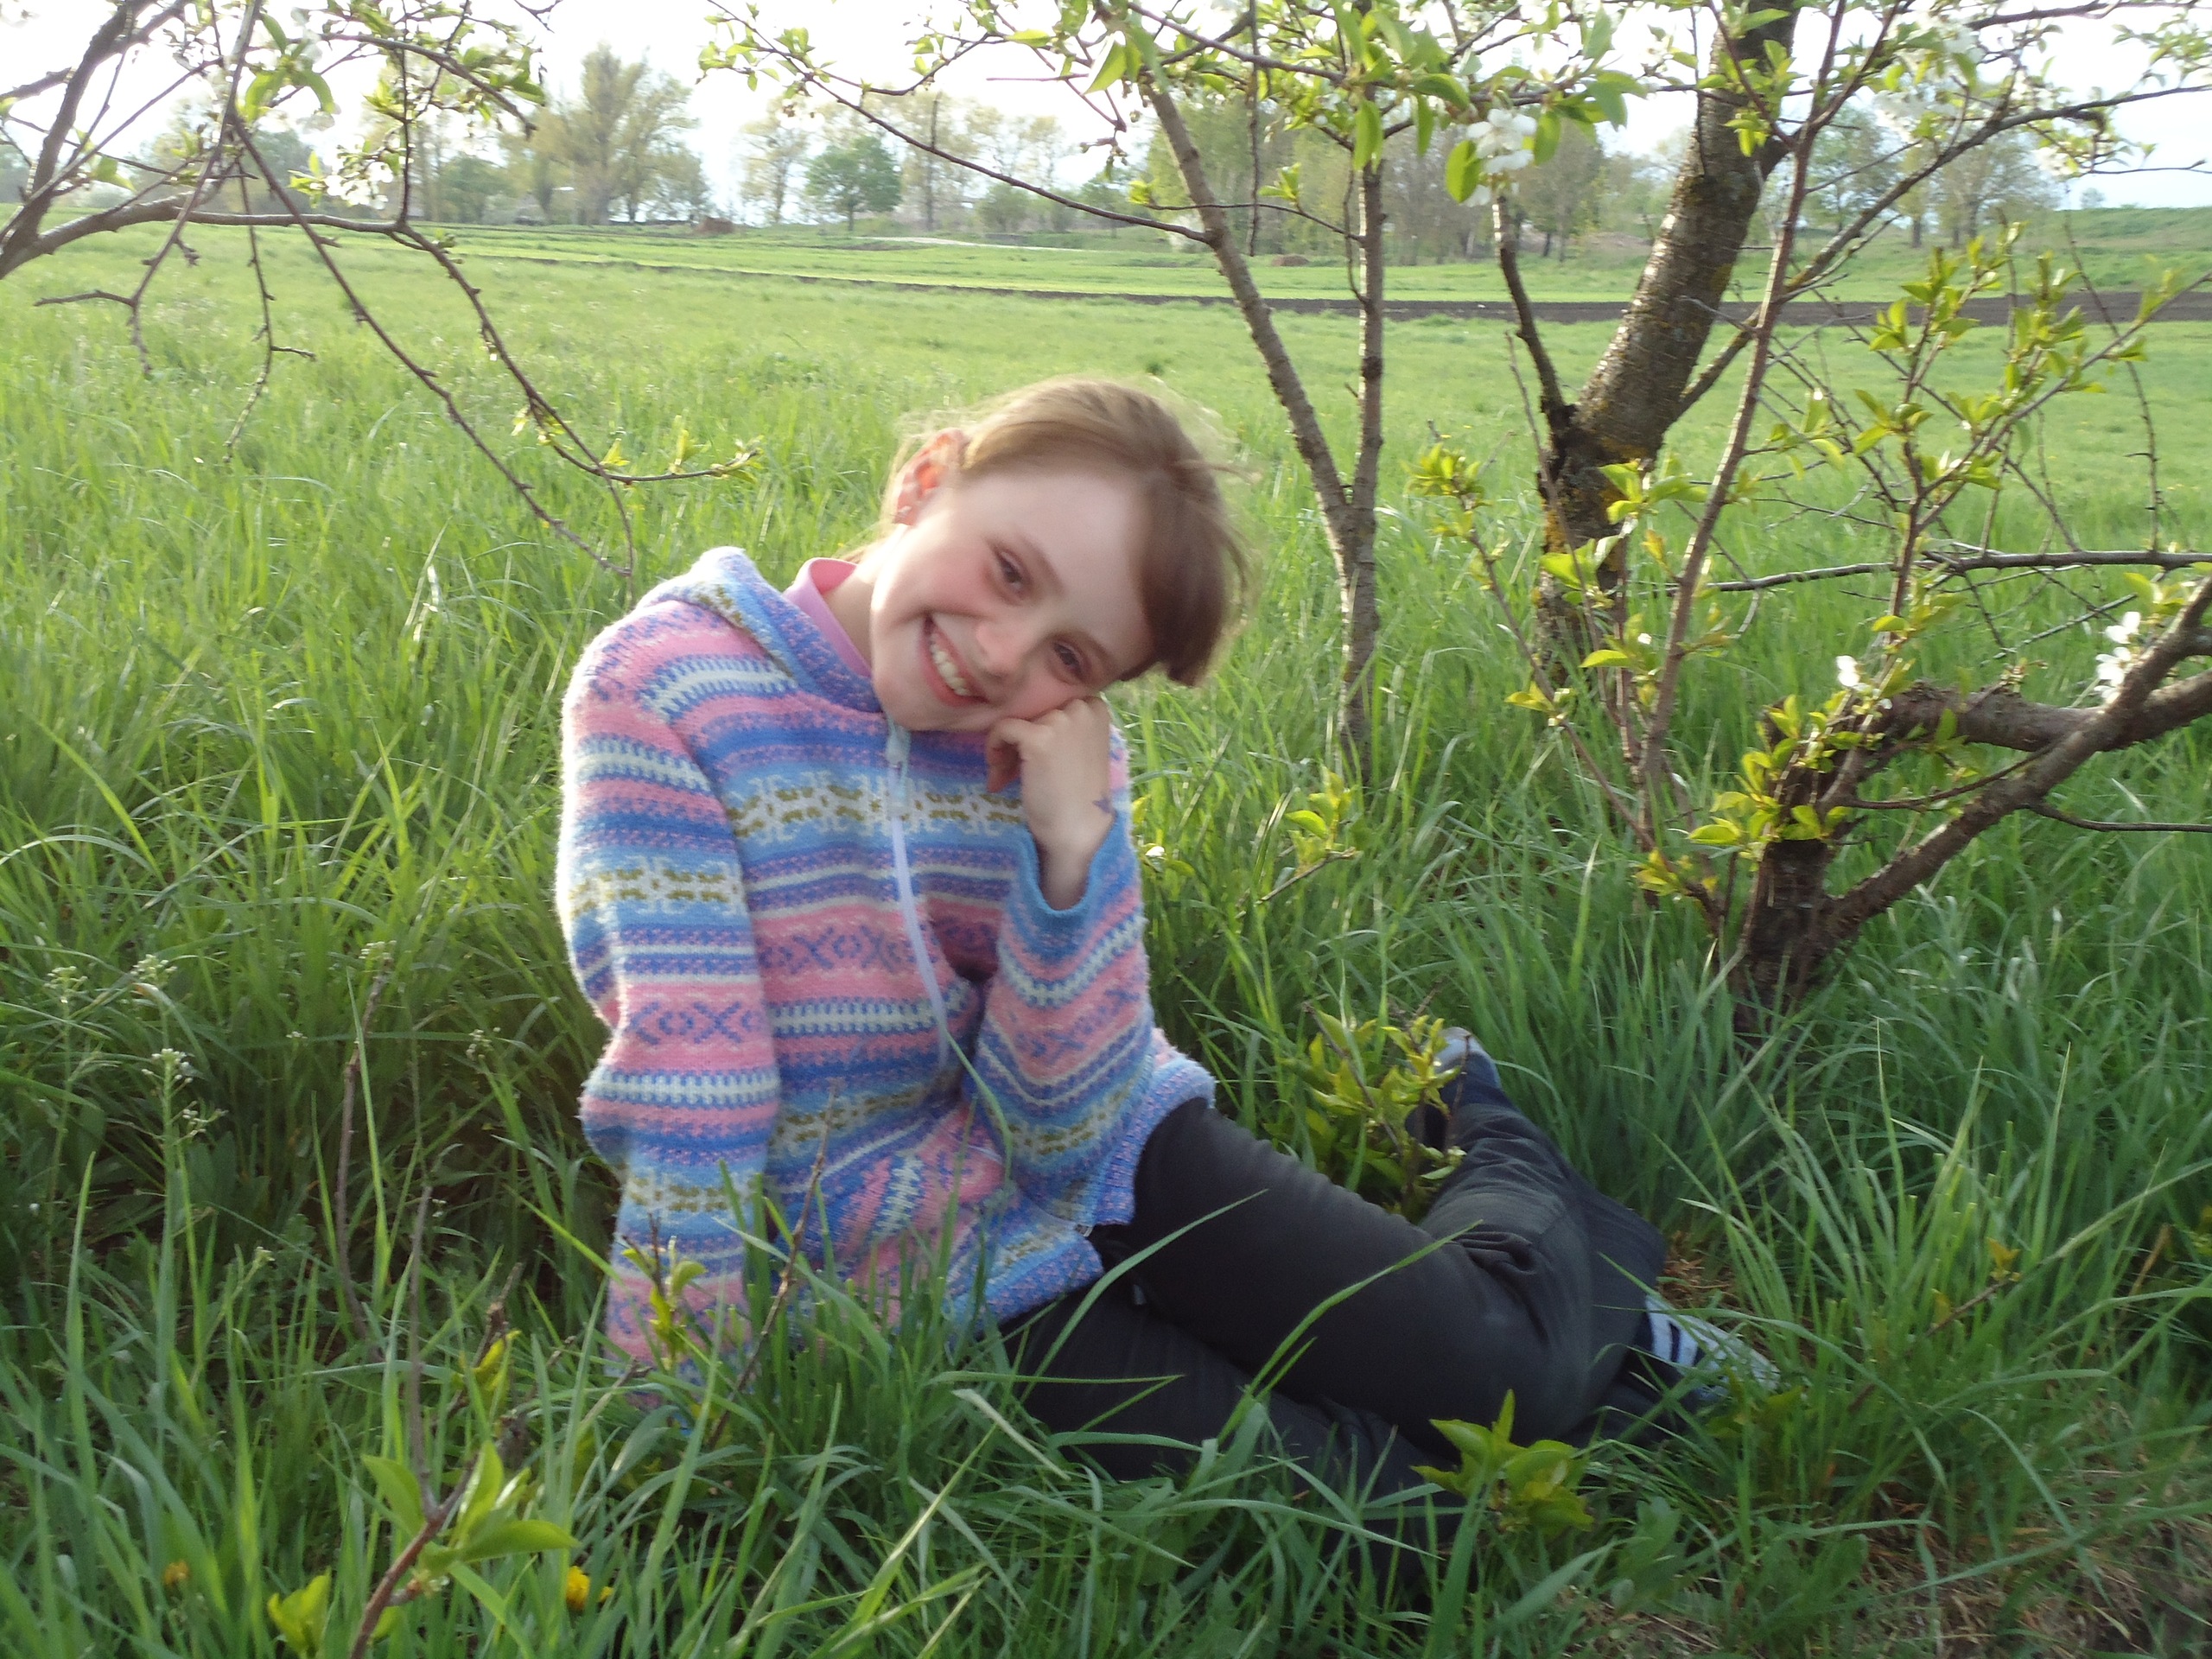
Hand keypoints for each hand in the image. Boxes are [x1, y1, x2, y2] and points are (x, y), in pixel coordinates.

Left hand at [987, 698, 1114, 907]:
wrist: (1077, 828)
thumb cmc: (1079, 793)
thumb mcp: (1080, 747)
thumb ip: (1063, 726)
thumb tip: (1024, 715)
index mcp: (1095, 707)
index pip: (1052, 702)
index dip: (1038, 726)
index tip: (1032, 754)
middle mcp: (1081, 707)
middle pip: (1033, 711)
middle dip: (1021, 739)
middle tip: (1016, 769)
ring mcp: (1060, 720)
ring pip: (1016, 721)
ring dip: (1006, 749)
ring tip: (1006, 777)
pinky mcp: (1038, 737)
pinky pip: (1002, 729)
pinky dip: (993, 748)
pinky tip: (998, 774)